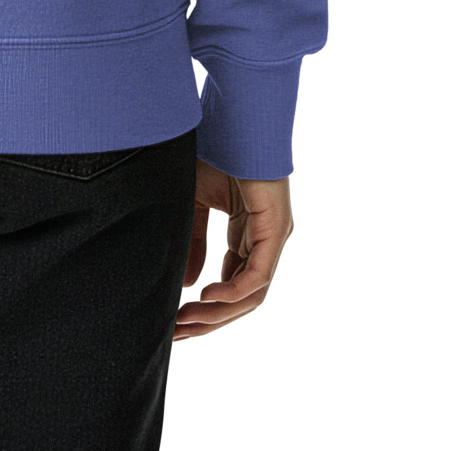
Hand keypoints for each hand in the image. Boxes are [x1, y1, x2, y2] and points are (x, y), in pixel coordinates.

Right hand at [172, 159, 292, 340]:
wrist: (233, 116)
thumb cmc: (213, 149)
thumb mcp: (193, 201)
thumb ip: (192, 242)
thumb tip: (190, 285)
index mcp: (245, 233)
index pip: (229, 283)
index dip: (203, 307)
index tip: (173, 321)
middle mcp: (262, 240)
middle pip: (239, 297)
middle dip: (207, 320)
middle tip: (176, 334)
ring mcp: (273, 237)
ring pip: (250, 294)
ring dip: (217, 314)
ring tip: (185, 322)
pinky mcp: (277, 231)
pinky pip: (257, 275)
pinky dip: (233, 291)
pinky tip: (207, 298)